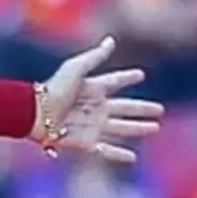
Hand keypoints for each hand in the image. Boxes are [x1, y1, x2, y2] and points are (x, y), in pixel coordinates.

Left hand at [34, 36, 163, 162]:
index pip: (113, 82)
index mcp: (91, 88)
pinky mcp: (85, 143)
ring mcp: (91, 126)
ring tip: (155, 127)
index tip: (140, 75)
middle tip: (160, 109)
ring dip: (138, 128)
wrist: (36, 114)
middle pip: (124, 108)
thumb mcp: (75, 69)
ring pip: (121, 128)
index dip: (126, 78)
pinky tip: (132, 157)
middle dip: (141, 109)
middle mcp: (94, 108)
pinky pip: (105, 150)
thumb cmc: (55, 90)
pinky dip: (118, 154)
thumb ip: (94, 57)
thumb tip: (111, 40)